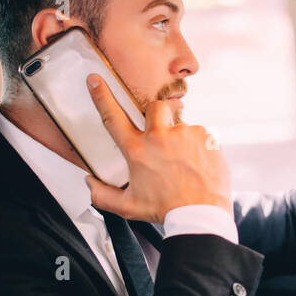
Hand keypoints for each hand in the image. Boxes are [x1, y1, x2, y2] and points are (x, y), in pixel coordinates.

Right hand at [83, 74, 231, 222]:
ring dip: (181, 139)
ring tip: (184, 163)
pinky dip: (199, 148)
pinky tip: (198, 166)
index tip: (96, 79)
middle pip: (154, 106)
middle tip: (162, 135)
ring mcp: (185, 134)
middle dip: (156, 115)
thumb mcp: (128, 207)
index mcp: (137, 150)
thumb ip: (102, 195)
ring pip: (180, 125)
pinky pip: (200, 136)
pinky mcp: (205, 137)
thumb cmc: (167, 210)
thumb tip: (90, 183)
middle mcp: (160, 137)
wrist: (200, 215)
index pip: (113, 117)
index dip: (101, 96)